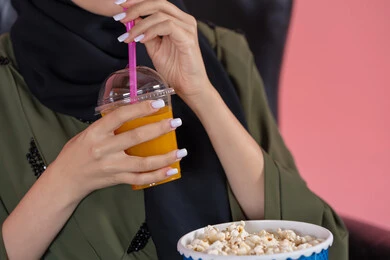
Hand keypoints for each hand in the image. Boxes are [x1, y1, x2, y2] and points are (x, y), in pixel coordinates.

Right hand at [49, 100, 184, 199]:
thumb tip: (132, 113)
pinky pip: (141, 179)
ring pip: (143, 162)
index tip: (158, 104)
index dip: (140, 109)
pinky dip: (157, 176)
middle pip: (136, 138)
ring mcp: (112, 166)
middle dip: (159, 129)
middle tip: (176, 123)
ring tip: (181, 151)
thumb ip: (108, 125)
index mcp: (96, 133)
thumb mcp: (87, 133)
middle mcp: (104, 149)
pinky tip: (171, 170)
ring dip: (165, 157)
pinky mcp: (117, 179)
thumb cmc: (76, 152)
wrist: (66, 179)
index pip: (120, 116)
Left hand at [115, 0, 212, 101]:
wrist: (188, 86)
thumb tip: (130, 20)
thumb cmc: (175, 69)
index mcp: (177, 20)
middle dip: (136, 8)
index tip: (119, 4)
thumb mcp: (154, 48)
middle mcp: (184, 20)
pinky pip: (167, 26)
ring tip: (129, 36)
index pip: (156, 2)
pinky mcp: (188, 38)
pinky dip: (152, 31)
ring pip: (160, 15)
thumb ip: (145, 33)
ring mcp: (187, 28)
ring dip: (140, 25)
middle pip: (158, 3)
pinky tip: (142, 40)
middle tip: (121, 18)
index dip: (137, 1)